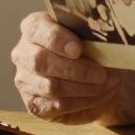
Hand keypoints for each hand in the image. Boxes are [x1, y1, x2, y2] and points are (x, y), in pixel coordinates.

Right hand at [11, 12, 134, 125]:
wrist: (88, 71)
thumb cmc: (87, 46)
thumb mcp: (88, 34)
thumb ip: (91, 33)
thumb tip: (111, 40)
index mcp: (33, 27)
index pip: (36, 29)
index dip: (57, 40)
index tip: (78, 49)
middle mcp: (23, 53)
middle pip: (41, 62)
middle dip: (77, 70)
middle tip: (103, 74)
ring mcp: (25, 80)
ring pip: (52, 87)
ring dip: (85, 88)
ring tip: (109, 84)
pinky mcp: (34, 104)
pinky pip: (57, 106)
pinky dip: (83, 102)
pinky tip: (101, 96)